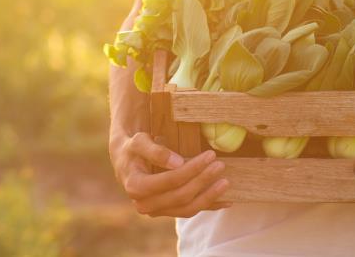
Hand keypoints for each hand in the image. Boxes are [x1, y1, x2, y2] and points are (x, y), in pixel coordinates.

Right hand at [111, 132, 230, 217]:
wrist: (127, 161)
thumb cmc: (133, 148)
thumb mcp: (139, 142)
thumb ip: (155, 150)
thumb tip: (177, 162)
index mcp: (135, 186)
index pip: (170, 180)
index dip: (192, 169)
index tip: (210, 155)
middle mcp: (145, 204)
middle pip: (180, 196)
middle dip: (203, 181)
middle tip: (220, 165)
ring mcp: (157, 211)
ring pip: (187, 209)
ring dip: (209, 196)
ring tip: (226, 182)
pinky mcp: (167, 211)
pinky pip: (190, 211)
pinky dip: (209, 207)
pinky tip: (226, 202)